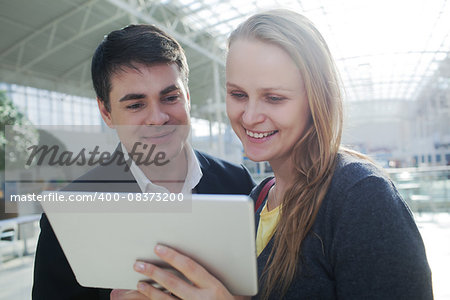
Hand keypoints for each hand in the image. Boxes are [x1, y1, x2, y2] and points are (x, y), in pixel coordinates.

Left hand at [132, 244, 248, 299]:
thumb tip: (198, 258)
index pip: (190, 267)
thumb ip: (212, 278)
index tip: (159, 248)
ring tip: (139, 281)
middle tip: (139, 264)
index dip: (172, 256)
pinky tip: (147, 297)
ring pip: (166, 299)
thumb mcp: (229, 291)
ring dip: (150, 290)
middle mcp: (202, 299)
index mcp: (214, 287)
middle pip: (173, 282)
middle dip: (154, 271)